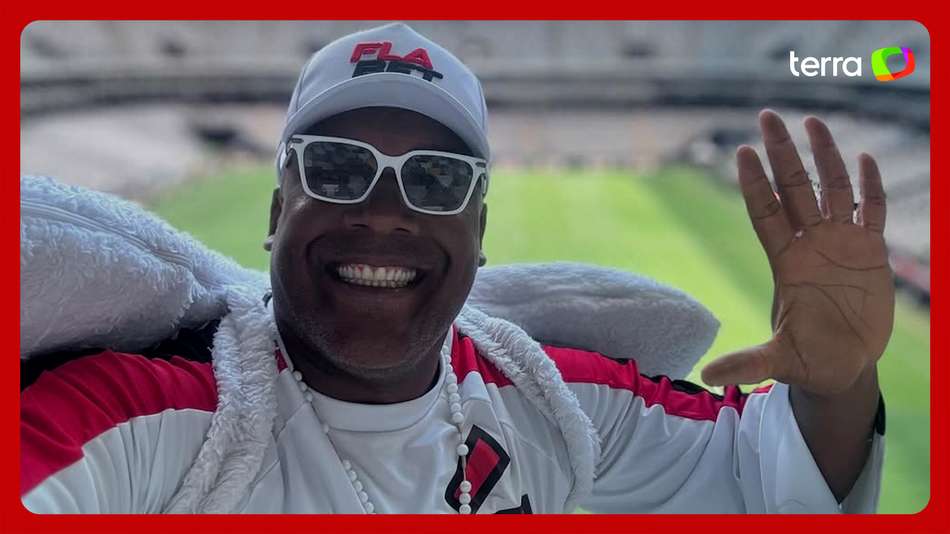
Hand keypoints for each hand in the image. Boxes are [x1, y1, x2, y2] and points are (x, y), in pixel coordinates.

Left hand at [701, 109, 894, 396]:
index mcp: (787, 263)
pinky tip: (864, 159)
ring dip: (825, 157)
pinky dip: (870, 188)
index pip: (767, 213)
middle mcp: (810, 245)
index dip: (755, 184)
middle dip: (783, 154)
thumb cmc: (807, 361)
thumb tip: (705, 376)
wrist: (843, 367)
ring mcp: (841, 244)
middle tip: (767, 116)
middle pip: (794, 189)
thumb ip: (748, 363)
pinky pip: (872, 212)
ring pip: (832, 190)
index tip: (741, 152)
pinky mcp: (871, 252)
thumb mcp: (779, 361)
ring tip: (812, 121)